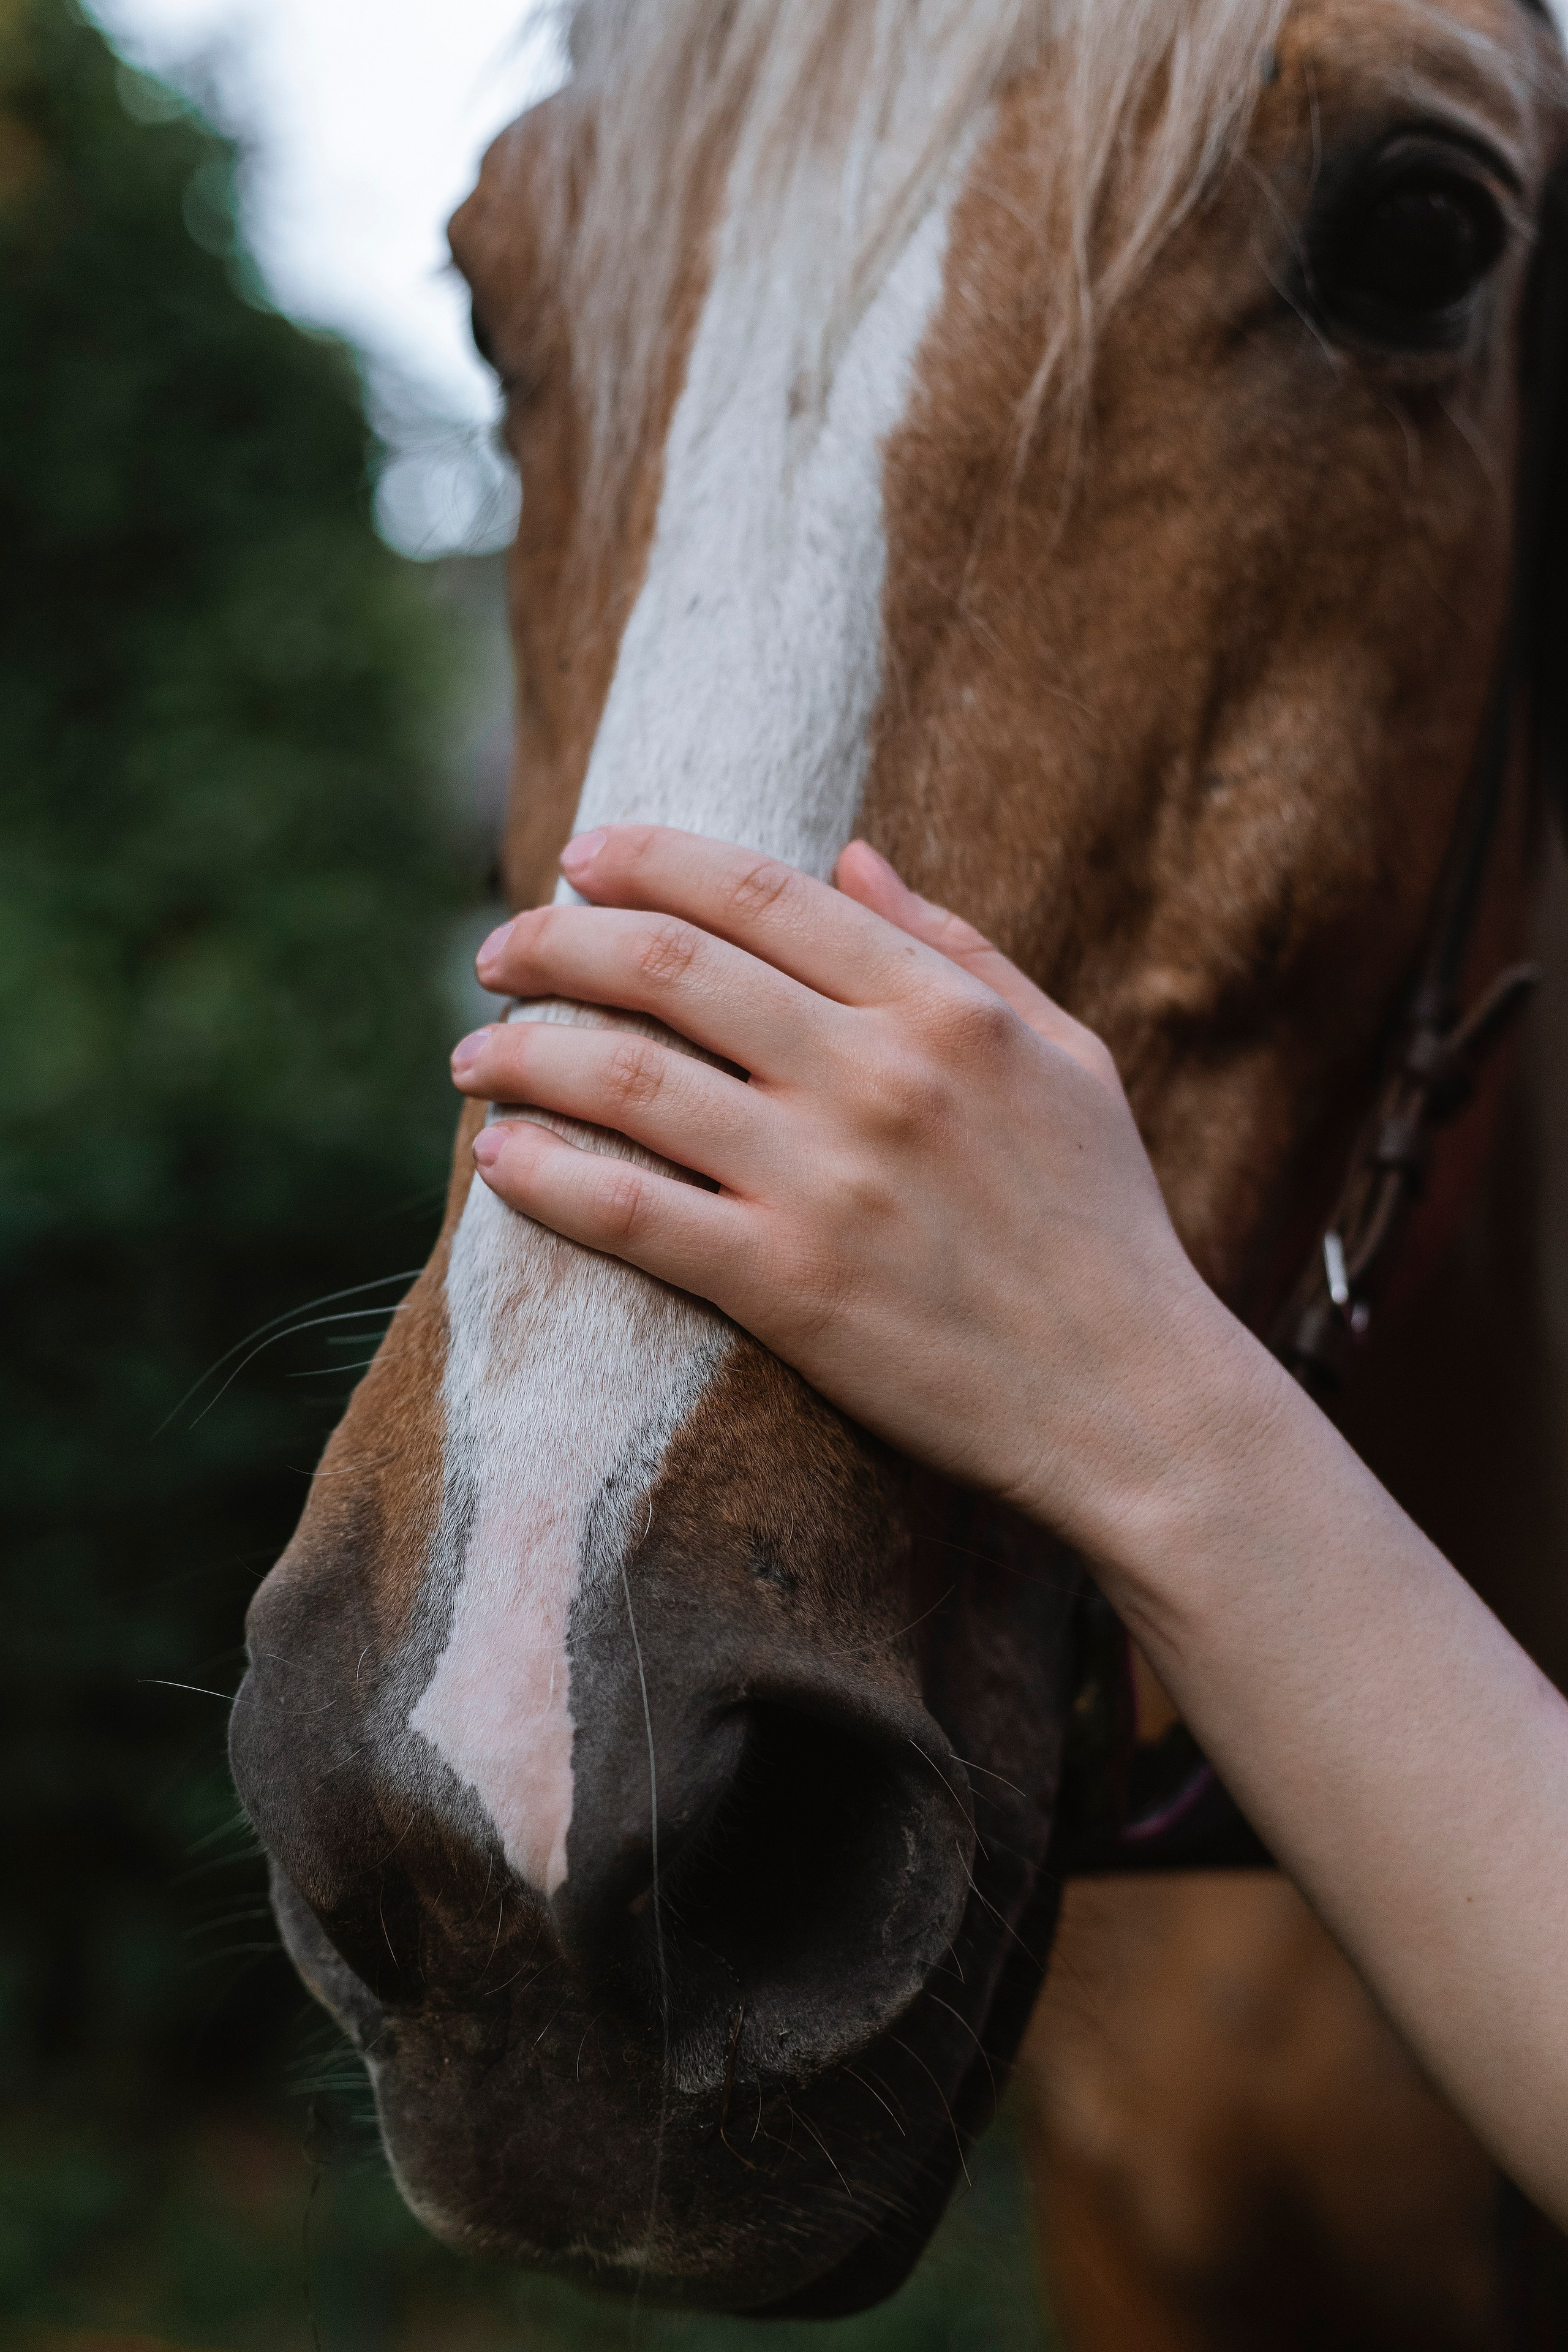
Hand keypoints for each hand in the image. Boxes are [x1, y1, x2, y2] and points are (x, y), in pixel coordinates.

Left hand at [450, 825, 1251, 1554]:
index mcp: (942, 1008)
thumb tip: (850, 855)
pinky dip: (546, 1178)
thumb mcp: (1065, 1057)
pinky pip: (632, 1214)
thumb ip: (956, 948)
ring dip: (524, 1055)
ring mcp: (827, 1182)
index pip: (761, 893)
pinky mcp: (789, 1288)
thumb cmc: (1104, 1226)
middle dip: (556, 941)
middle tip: (497, 951)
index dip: (652, 859)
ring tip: (472, 1053)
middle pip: (669, 967)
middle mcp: (876, 1075)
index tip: (582, 858)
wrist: (1135, 1401)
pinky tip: (493, 1159)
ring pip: (628, 1080)